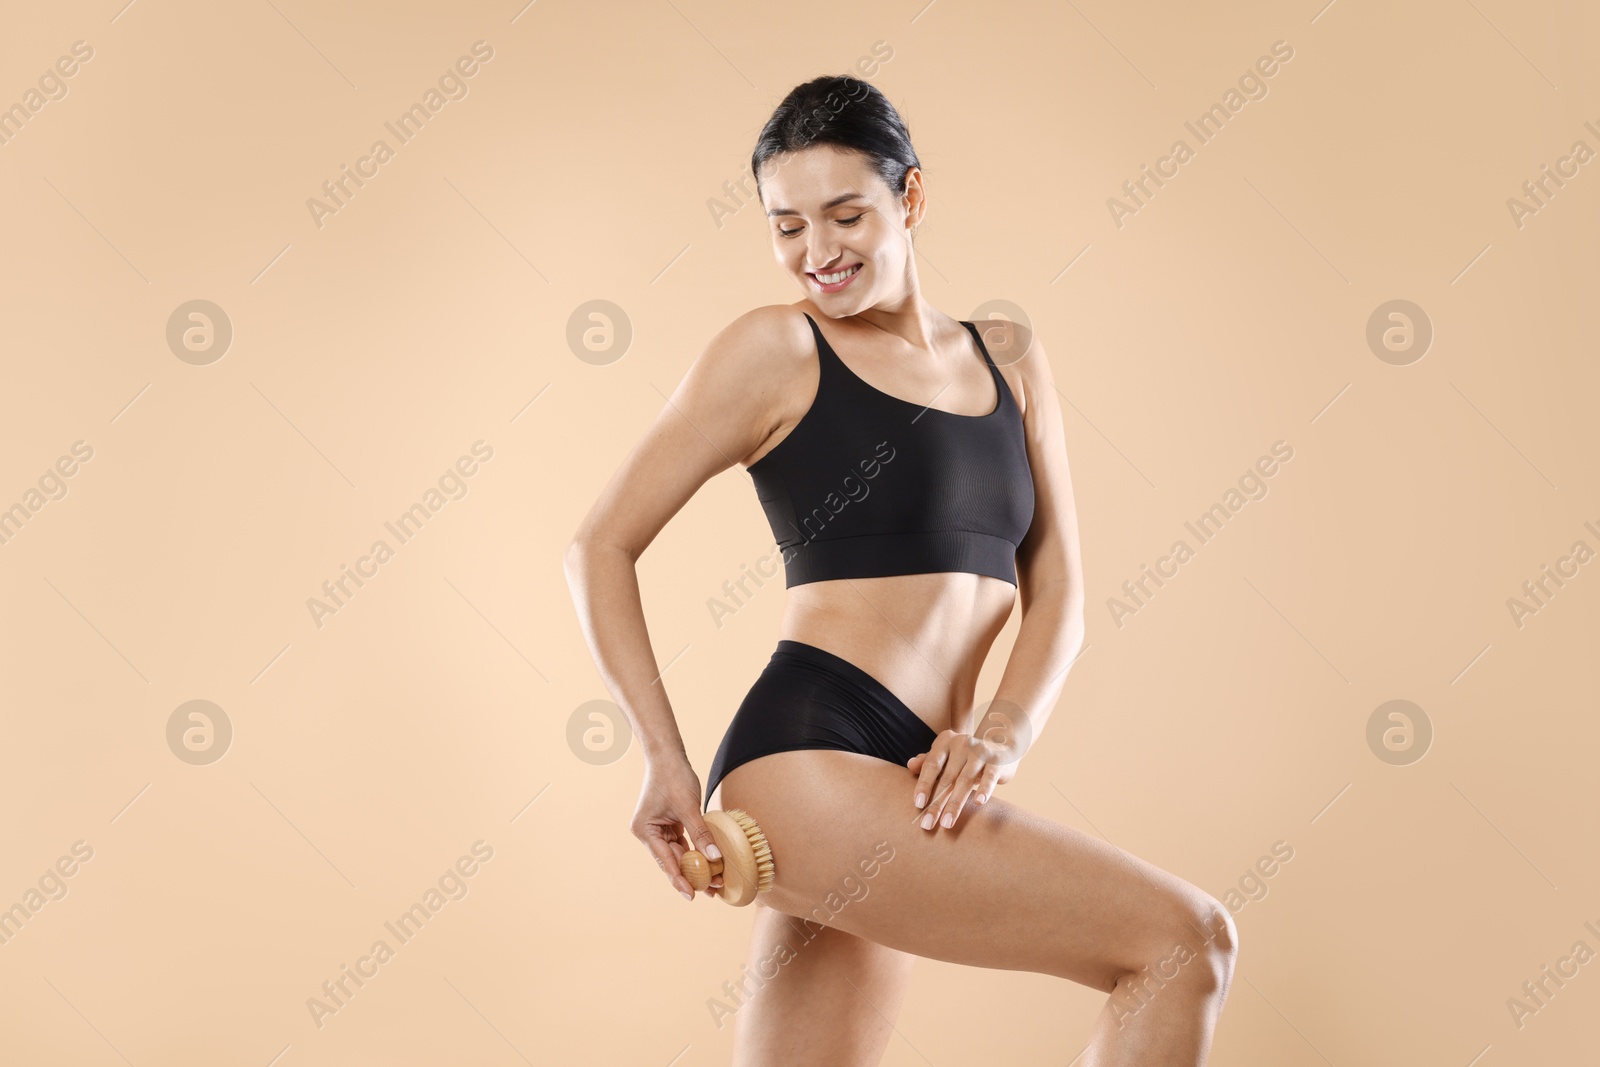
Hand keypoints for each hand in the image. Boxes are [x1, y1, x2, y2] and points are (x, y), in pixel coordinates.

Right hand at [631, 756, 724, 900]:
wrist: (667, 756)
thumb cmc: (673, 776)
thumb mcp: (688, 806)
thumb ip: (700, 833)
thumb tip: (715, 857)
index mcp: (644, 831)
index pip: (665, 861)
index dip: (680, 879)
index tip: (692, 895)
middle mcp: (648, 833)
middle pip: (672, 861)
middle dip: (691, 875)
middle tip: (711, 891)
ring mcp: (658, 830)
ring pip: (679, 855)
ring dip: (696, 866)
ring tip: (714, 881)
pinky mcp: (668, 826)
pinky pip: (682, 844)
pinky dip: (695, 852)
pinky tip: (709, 863)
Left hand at [907, 727, 1020, 832]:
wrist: (1001, 744)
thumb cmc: (966, 756)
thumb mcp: (946, 756)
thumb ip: (928, 761)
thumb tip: (910, 765)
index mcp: (945, 742)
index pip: (931, 765)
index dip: (924, 784)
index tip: (918, 805)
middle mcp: (961, 744)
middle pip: (946, 778)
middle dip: (936, 803)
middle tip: (928, 824)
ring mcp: (980, 752)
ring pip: (965, 780)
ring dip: (955, 804)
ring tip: (947, 823)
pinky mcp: (997, 761)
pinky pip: (989, 777)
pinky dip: (984, 789)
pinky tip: (978, 803)